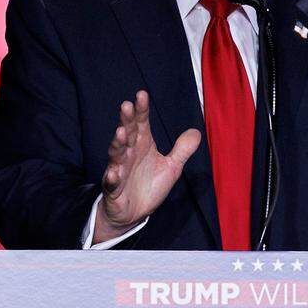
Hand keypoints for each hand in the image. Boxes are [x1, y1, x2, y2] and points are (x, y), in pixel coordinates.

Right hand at [95, 91, 200, 242]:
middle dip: (126, 121)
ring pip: (117, 155)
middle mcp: (129, 155)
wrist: (134, 213)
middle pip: (128, 134)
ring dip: (118, 144)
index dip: (142, 110)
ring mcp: (119, 170)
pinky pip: (111, 182)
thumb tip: (196, 131)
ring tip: (120, 133)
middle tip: (126, 105)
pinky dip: (112, 177)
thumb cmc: (149, 186)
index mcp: (142, 146)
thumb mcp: (171, 168)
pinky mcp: (113, 189)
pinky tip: (114, 172)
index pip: (141, 124)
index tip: (142, 94)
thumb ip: (182, 150)